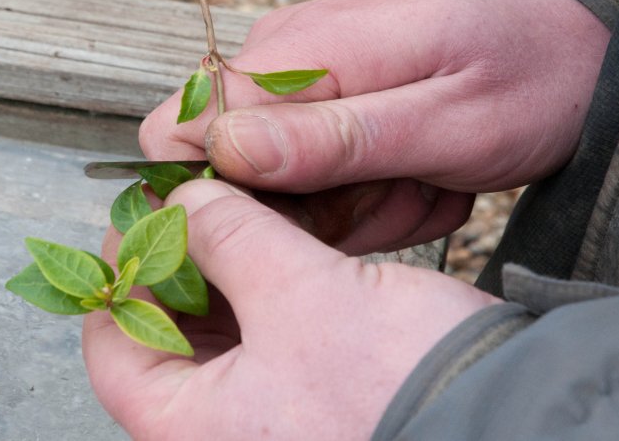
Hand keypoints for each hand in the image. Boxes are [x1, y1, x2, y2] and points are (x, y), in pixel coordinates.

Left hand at [82, 179, 499, 439]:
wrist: (505, 416)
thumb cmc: (397, 381)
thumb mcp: (296, 293)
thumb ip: (227, 237)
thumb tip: (186, 204)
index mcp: (189, 426)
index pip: (113, 344)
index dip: (124, 269)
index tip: (144, 214)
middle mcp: (218, 429)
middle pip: (163, 334)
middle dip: (177, 261)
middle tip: (192, 201)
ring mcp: (263, 415)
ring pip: (216, 330)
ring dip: (222, 268)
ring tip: (234, 210)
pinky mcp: (306, 393)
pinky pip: (263, 334)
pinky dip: (261, 285)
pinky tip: (276, 240)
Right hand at [139, 0, 609, 253]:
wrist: (574, 34)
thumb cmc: (528, 70)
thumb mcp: (447, 122)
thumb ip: (335, 138)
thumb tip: (225, 153)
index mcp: (297, 58)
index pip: (178, 130)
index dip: (214, 198)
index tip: (291, 226)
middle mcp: (283, 64)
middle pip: (233, 174)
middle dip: (315, 212)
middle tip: (401, 195)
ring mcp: (304, 83)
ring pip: (282, 186)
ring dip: (356, 205)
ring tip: (424, 185)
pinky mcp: (327, 103)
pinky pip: (318, 174)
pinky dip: (371, 191)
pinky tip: (421, 179)